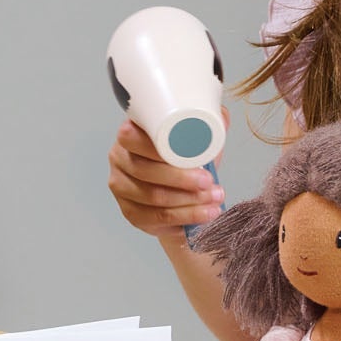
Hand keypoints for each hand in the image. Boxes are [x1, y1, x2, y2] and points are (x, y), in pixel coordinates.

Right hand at [107, 113, 226, 242]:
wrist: (180, 181)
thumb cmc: (184, 152)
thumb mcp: (196, 131)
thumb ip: (206, 121)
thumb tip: (219, 120)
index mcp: (130, 133)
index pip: (134, 138)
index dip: (163, 149)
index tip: (196, 159)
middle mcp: (120, 158)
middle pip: (145, 172)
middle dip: (181, 180)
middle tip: (209, 183)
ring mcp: (121, 187)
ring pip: (152, 198)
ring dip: (187, 202)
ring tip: (214, 201)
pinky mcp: (130, 211)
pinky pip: (154, 219)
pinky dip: (182, 219)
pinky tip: (202, 216)